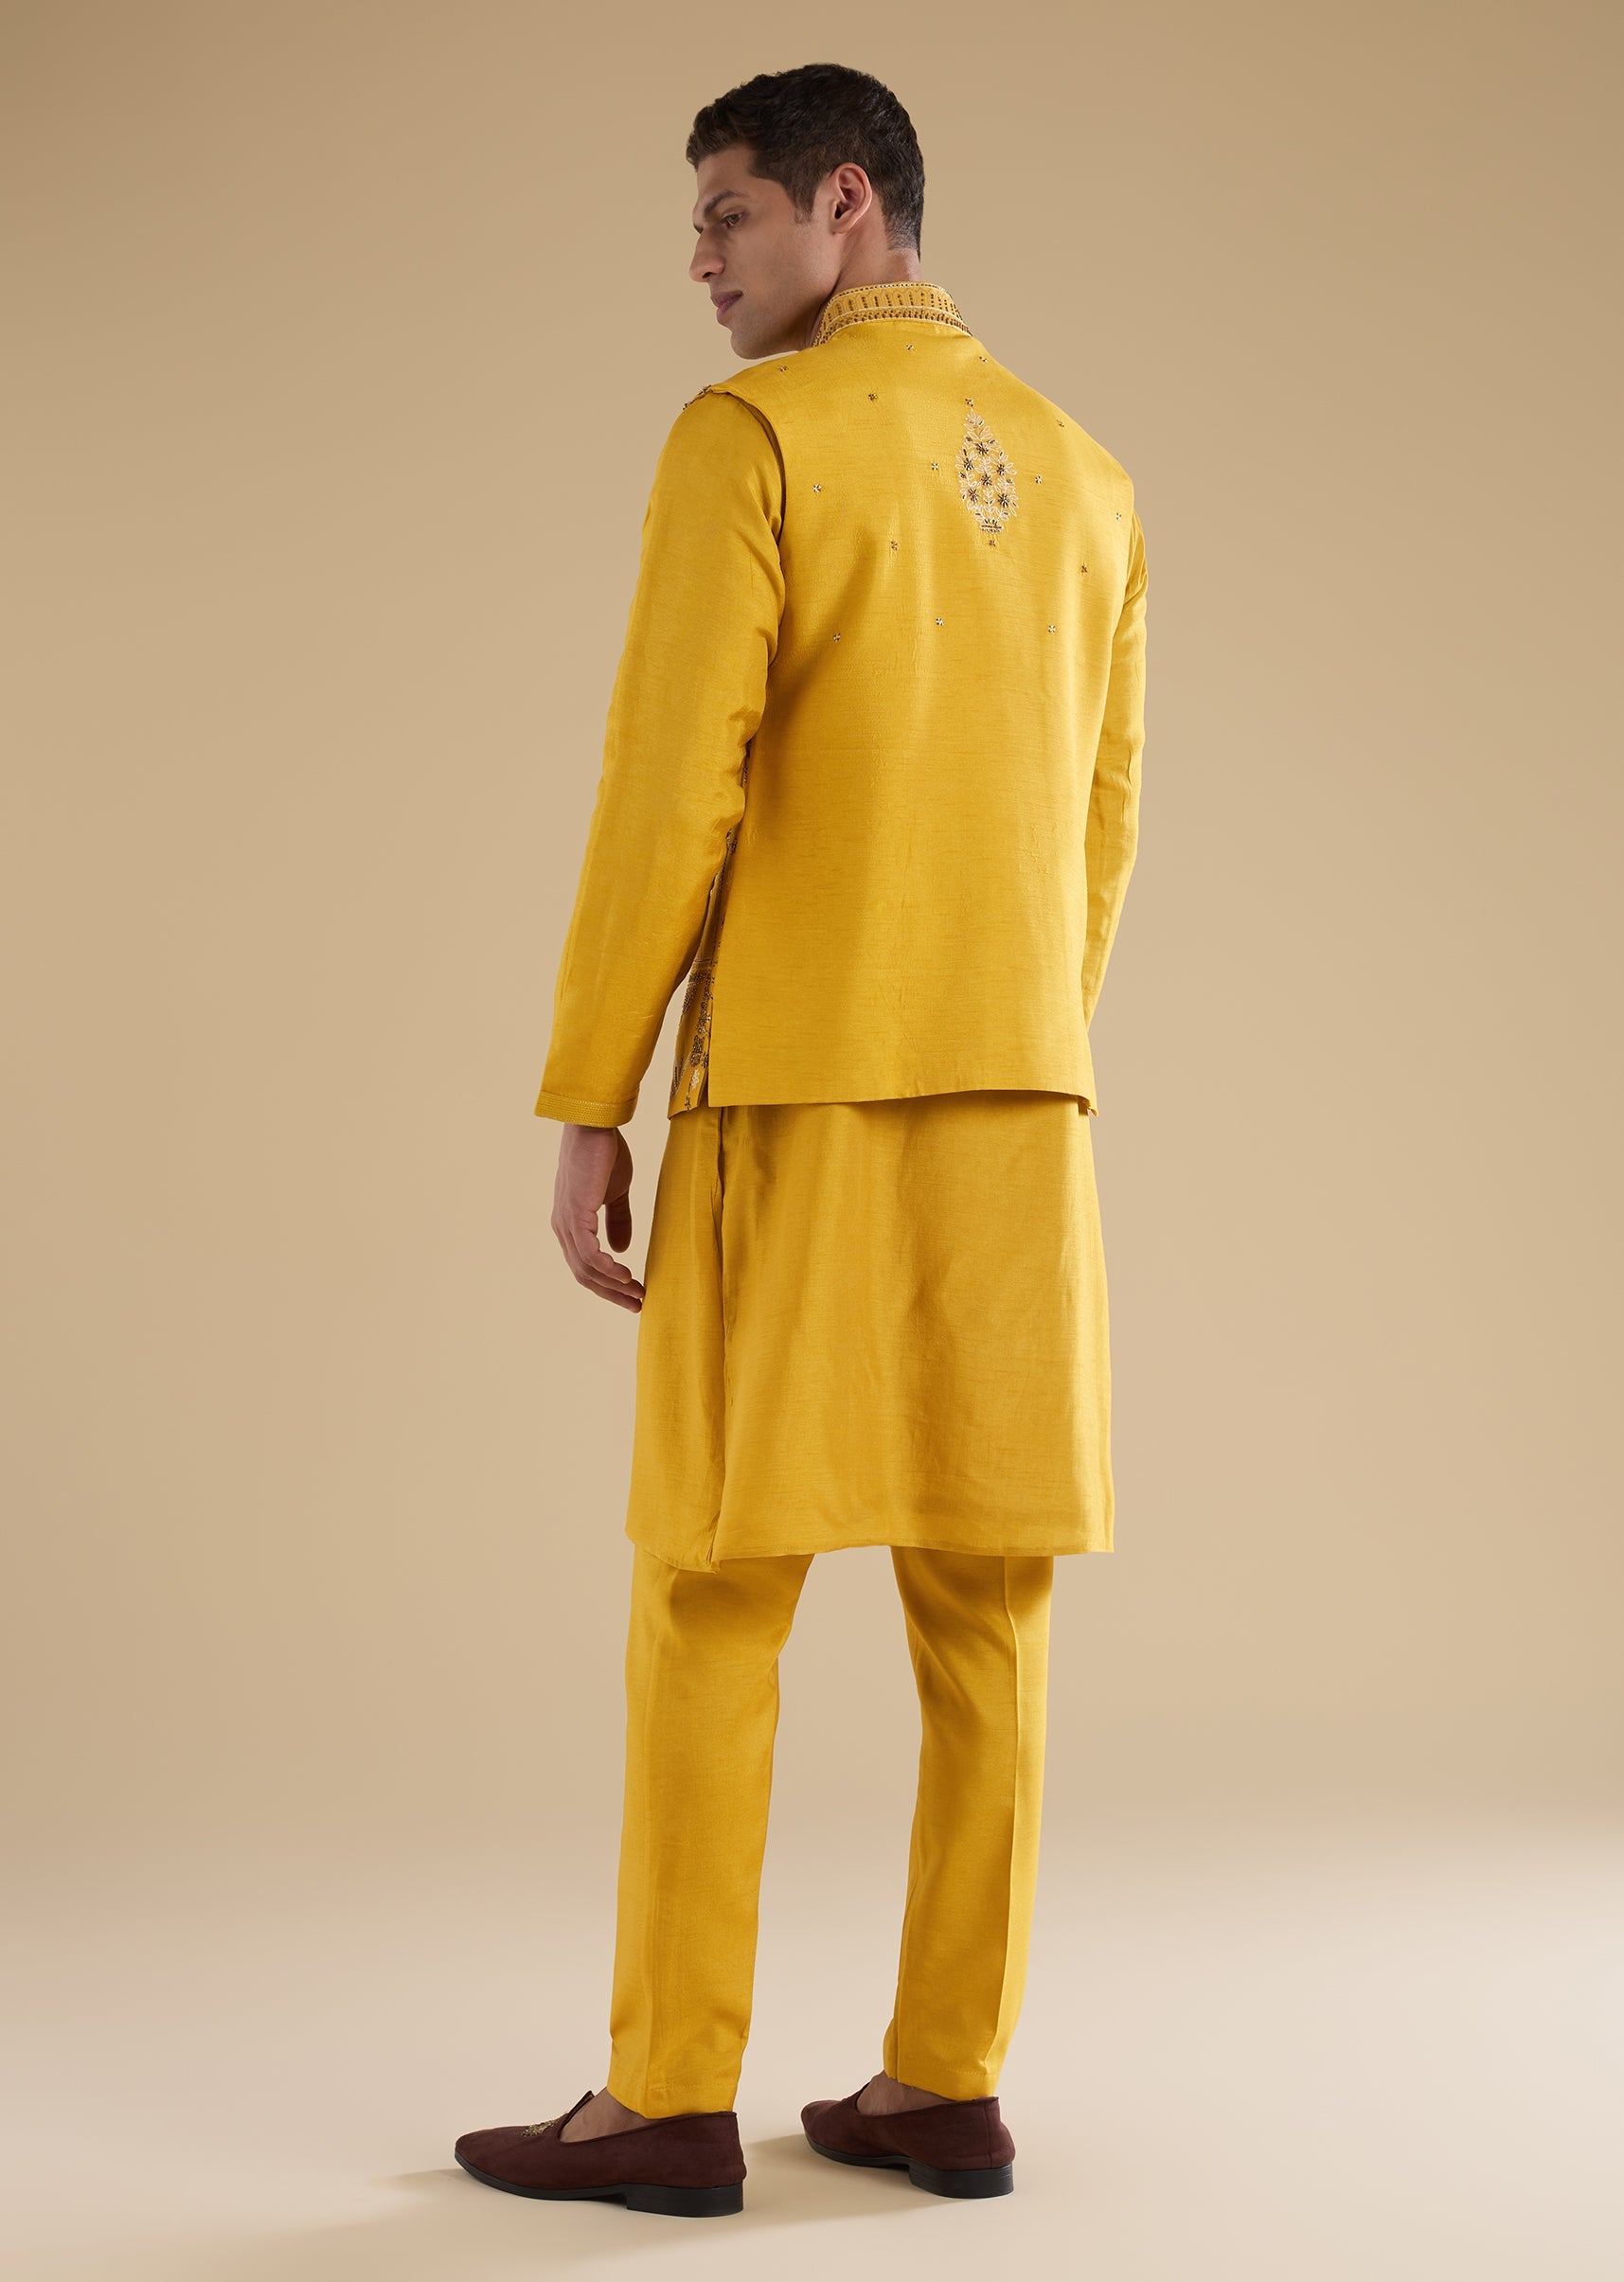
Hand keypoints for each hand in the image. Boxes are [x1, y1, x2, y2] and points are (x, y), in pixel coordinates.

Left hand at [550, 1124, 644, 1311]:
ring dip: (614, 1286)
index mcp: (570, 1223)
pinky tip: (626, 1276)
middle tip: (637, 1305)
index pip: (585, 1265)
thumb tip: (622, 1250)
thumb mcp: (615, 1193)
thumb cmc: (604, 1154)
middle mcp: (563, 1228)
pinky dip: (609, 1270)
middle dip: (612, 1293)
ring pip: (587, 1270)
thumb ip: (617, 1220)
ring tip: (637, 1294)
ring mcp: (567, 1223)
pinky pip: (591, 1256)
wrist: (595, 1127)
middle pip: (584, 1275)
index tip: (633, 1294)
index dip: (607, 1284)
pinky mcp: (576, 1216)